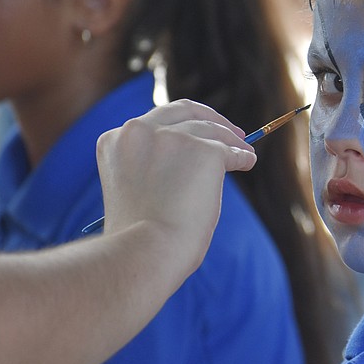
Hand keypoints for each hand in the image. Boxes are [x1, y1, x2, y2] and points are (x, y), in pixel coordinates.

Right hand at [96, 99, 256, 271]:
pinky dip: (241, 157)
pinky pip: (230, 152)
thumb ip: (154, 166)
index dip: (183, 124)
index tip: (200, 130)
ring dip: (231, 141)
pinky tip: (247, 163)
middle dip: (211, 119)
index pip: (156, 120)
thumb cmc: (137, 238)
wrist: (144, 253)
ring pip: (211, 131)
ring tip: (246, 152)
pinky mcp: (204, 151)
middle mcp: (141, 131)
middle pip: (186, 111)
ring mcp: (173, 138)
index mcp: (116, 140)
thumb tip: (196, 160)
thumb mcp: (134, 189)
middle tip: (233, 132)